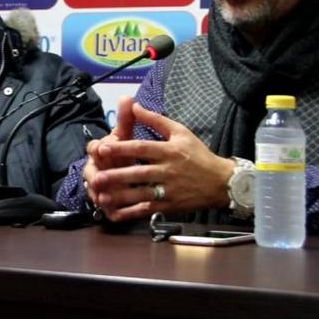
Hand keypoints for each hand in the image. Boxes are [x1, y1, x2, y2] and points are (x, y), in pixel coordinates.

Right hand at [82, 95, 134, 202]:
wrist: (125, 172)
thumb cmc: (123, 152)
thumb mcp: (125, 136)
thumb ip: (126, 119)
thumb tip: (127, 97)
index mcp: (99, 152)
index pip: (93, 148)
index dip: (96, 148)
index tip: (101, 148)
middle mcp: (95, 170)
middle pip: (90, 174)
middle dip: (94, 176)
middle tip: (98, 178)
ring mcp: (99, 188)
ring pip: (96, 193)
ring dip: (100, 196)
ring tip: (105, 200)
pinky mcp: (107, 205)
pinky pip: (108, 210)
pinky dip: (112, 212)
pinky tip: (117, 215)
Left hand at [89, 103, 233, 221]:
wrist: (221, 182)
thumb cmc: (198, 154)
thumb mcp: (181, 132)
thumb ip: (156, 119)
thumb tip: (135, 105)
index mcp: (169, 151)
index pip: (142, 148)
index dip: (122, 148)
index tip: (103, 148)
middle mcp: (168, 170)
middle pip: (139, 173)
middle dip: (117, 176)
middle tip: (96, 177)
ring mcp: (169, 190)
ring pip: (141, 194)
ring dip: (121, 197)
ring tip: (101, 197)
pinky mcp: (170, 205)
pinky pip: (148, 210)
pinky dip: (132, 213)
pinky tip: (116, 214)